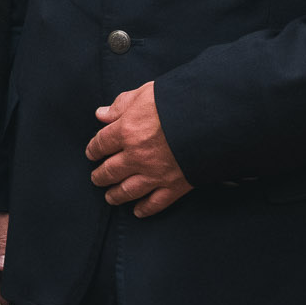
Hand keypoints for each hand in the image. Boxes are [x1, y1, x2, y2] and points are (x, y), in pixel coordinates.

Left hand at [86, 81, 191, 215]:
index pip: (101, 144)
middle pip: (110, 170)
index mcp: (127, 131)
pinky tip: (138, 211)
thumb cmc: (180, 102)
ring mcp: (155, 173)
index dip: (93, 149)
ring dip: (115, 195)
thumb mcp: (146, 93)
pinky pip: (156, 202)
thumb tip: (101, 114)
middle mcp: (137, 156)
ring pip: (127, 190)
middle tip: (96, 178)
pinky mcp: (175, 185)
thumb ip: (121, 105)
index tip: (92, 153)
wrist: (213, 118)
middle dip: (100, 176)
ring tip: (110, 197)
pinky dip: (145, 209)